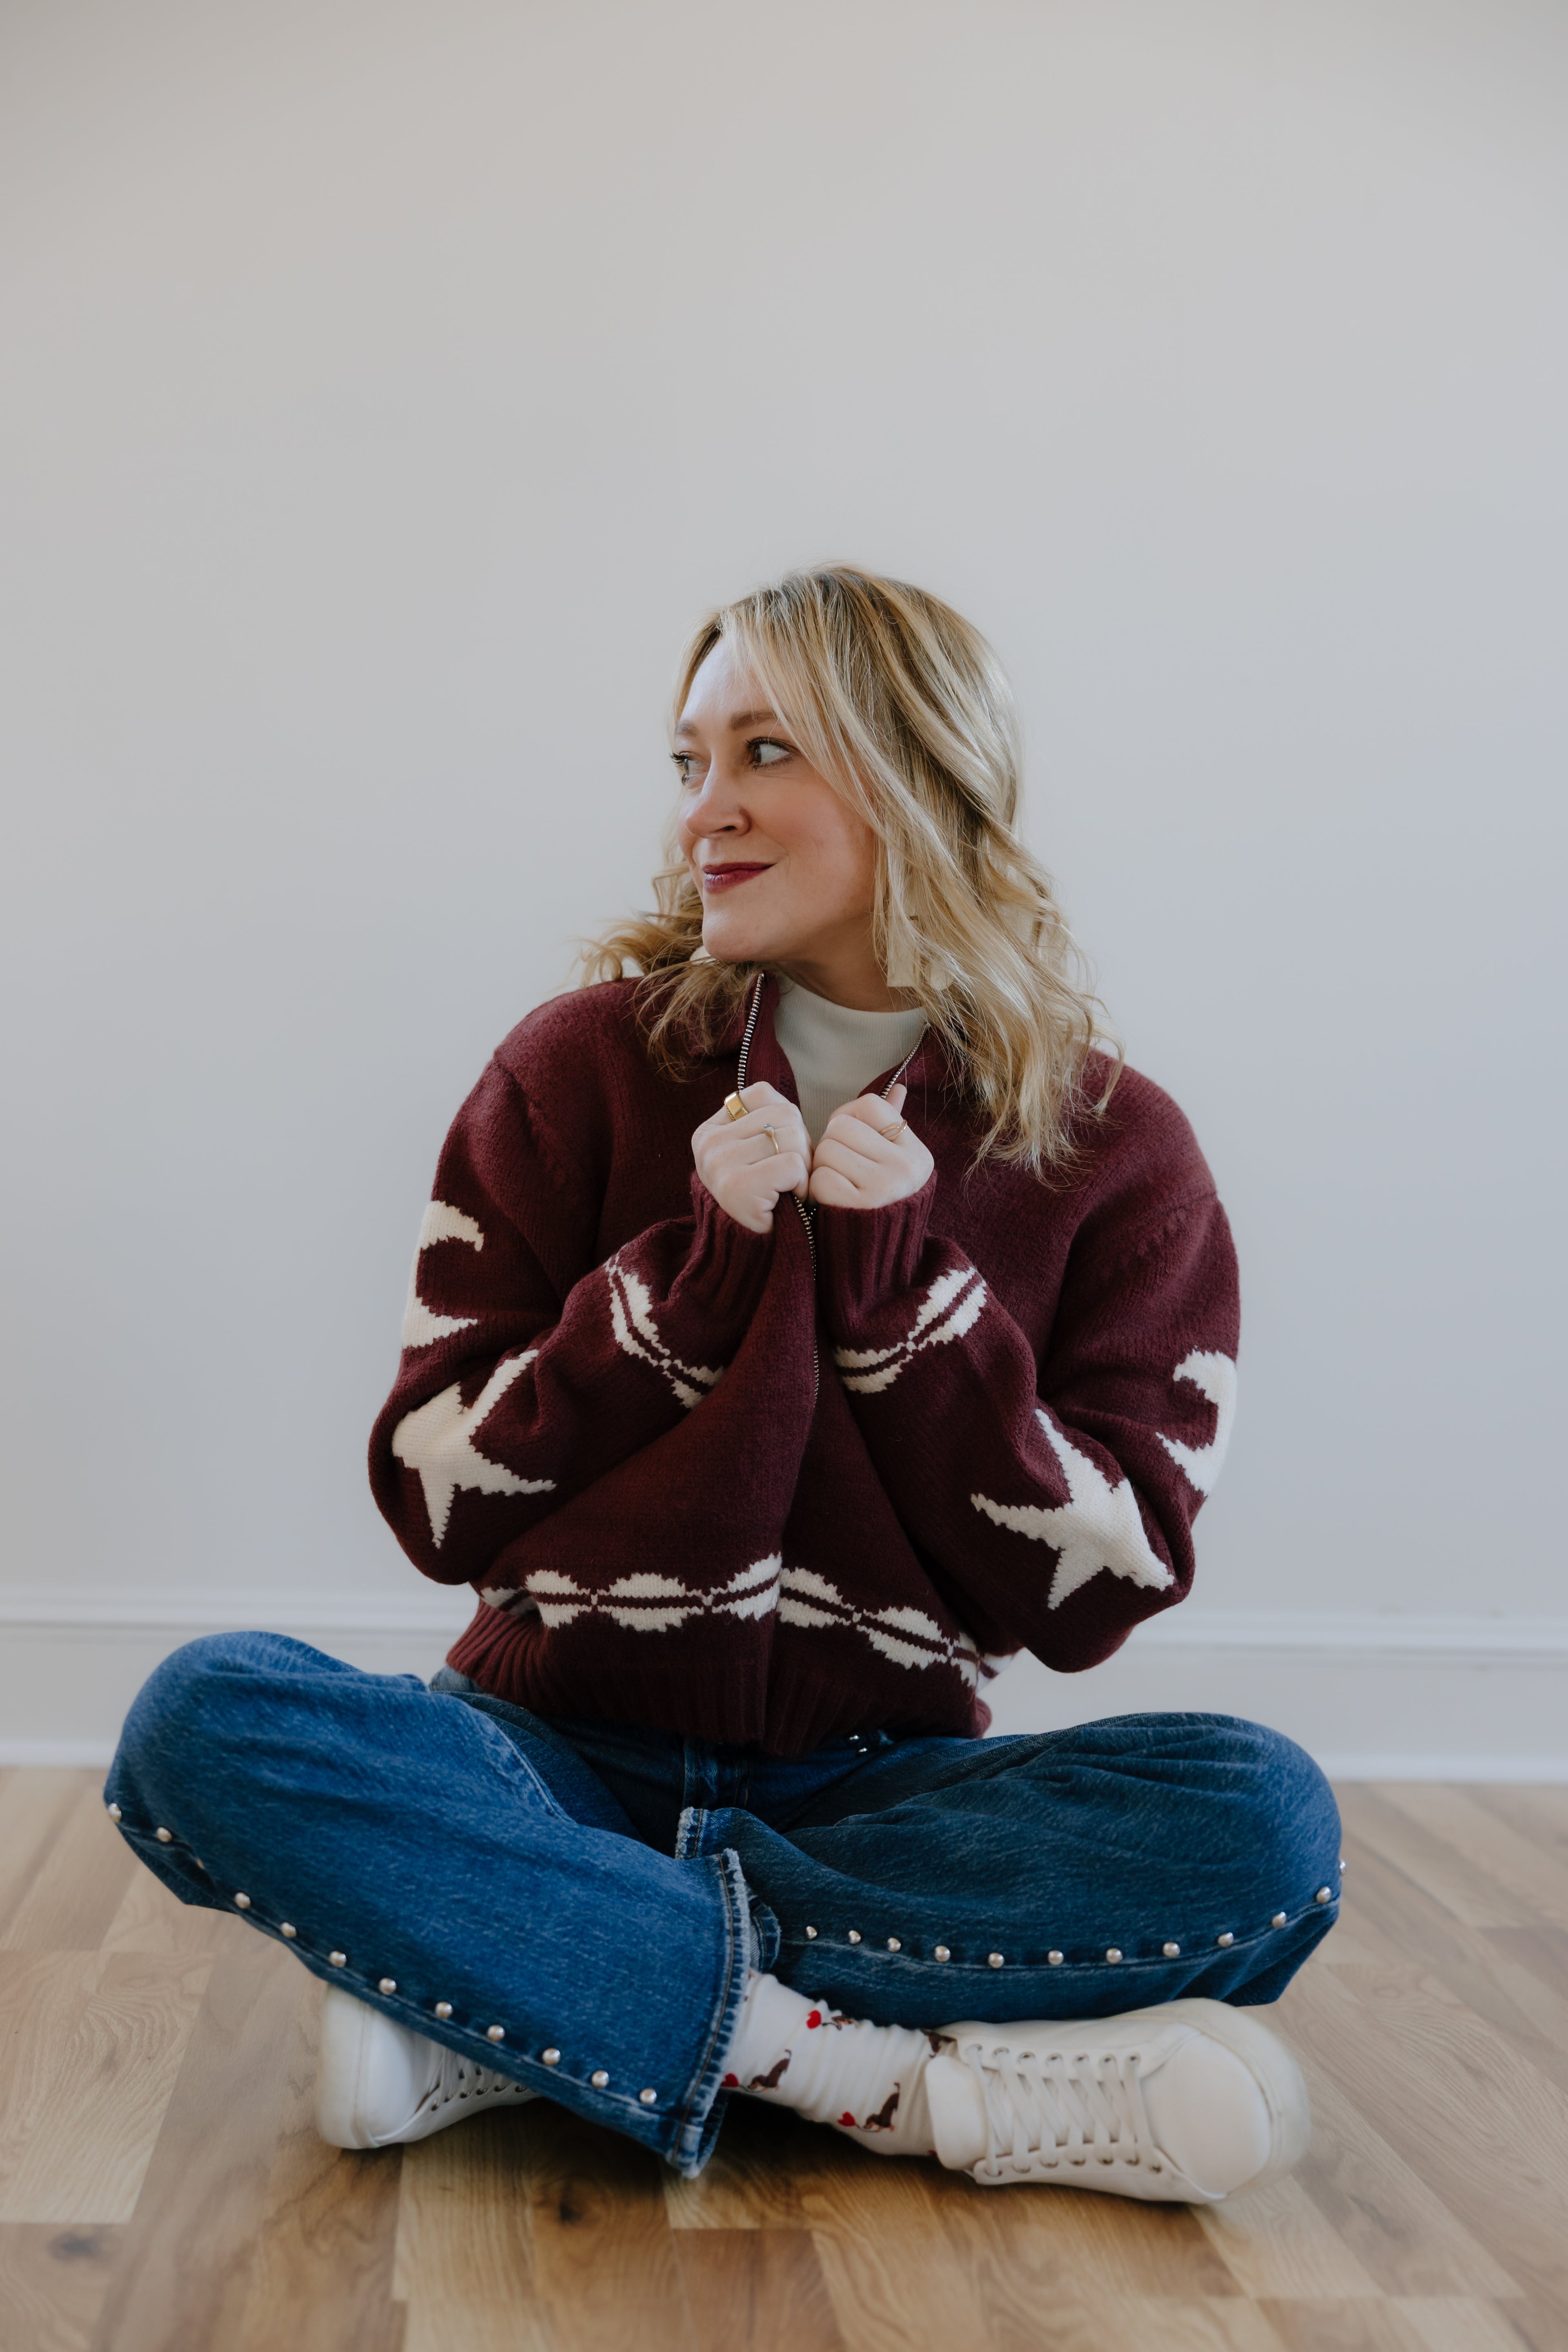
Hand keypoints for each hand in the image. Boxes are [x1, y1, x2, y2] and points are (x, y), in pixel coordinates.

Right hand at [692, 1082, 811, 1235]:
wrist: (753, 1250)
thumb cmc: (764, 1197)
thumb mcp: (755, 1152)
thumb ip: (764, 1120)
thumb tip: (794, 1108)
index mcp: (710, 1130)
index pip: (762, 1094)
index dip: (786, 1121)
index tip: (777, 1152)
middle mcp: (708, 1144)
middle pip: (784, 1114)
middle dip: (801, 1144)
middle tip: (789, 1175)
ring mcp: (720, 1164)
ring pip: (793, 1137)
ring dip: (804, 1165)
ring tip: (788, 1187)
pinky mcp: (738, 1187)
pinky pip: (793, 1164)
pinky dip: (803, 1183)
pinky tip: (790, 1199)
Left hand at [807, 1084, 933, 1210]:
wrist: (878, 1253)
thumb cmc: (882, 1198)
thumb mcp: (895, 1160)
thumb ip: (892, 1124)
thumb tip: (899, 1088)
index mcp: (916, 1152)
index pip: (870, 1106)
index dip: (851, 1119)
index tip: (855, 1142)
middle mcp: (904, 1168)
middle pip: (841, 1127)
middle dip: (832, 1144)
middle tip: (843, 1166)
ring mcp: (881, 1187)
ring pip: (826, 1150)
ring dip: (823, 1166)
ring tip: (840, 1183)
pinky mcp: (854, 1207)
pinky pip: (819, 1178)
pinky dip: (818, 1188)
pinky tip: (832, 1199)